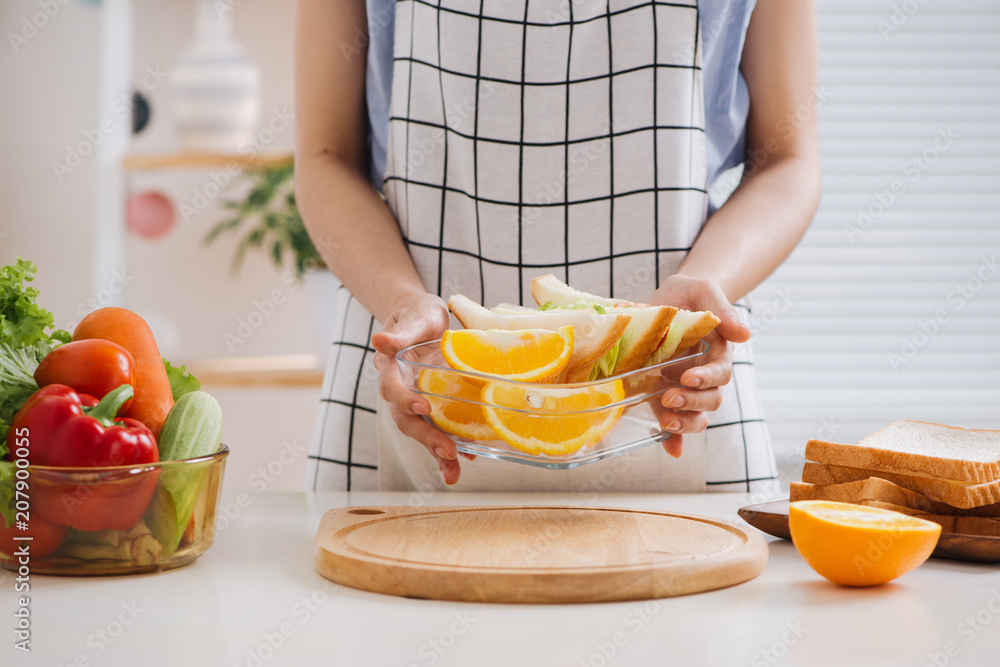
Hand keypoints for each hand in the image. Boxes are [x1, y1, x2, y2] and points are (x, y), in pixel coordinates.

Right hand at [371, 292, 470, 484]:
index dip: (405, 400)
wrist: (424, 321)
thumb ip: (401, 332)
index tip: (422, 407)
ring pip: (423, 432)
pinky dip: (453, 445)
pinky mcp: (435, 407)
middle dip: (427, 438)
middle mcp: (402, 392)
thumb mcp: (415, 317)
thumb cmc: (418, 316)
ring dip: (438, 454)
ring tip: (453, 472)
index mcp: (391, 370)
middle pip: (407, 421)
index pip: (393, 389)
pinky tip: (469, 457)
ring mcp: (418, 402)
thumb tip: (380, 340)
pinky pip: (441, 430)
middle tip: (448, 452)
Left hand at [648, 275, 751, 457]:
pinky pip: (671, 420)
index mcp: (717, 353)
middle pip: (710, 400)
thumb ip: (722, 310)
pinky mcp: (661, 393)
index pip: (719, 373)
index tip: (688, 378)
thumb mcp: (703, 291)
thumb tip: (745, 334)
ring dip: (685, 424)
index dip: (706, 378)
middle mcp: (704, 375)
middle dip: (692, 403)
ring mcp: (683, 388)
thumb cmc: (688, 293)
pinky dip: (673, 440)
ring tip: (666, 423)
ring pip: (696, 416)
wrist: (665, 298)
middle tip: (669, 398)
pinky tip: (670, 449)